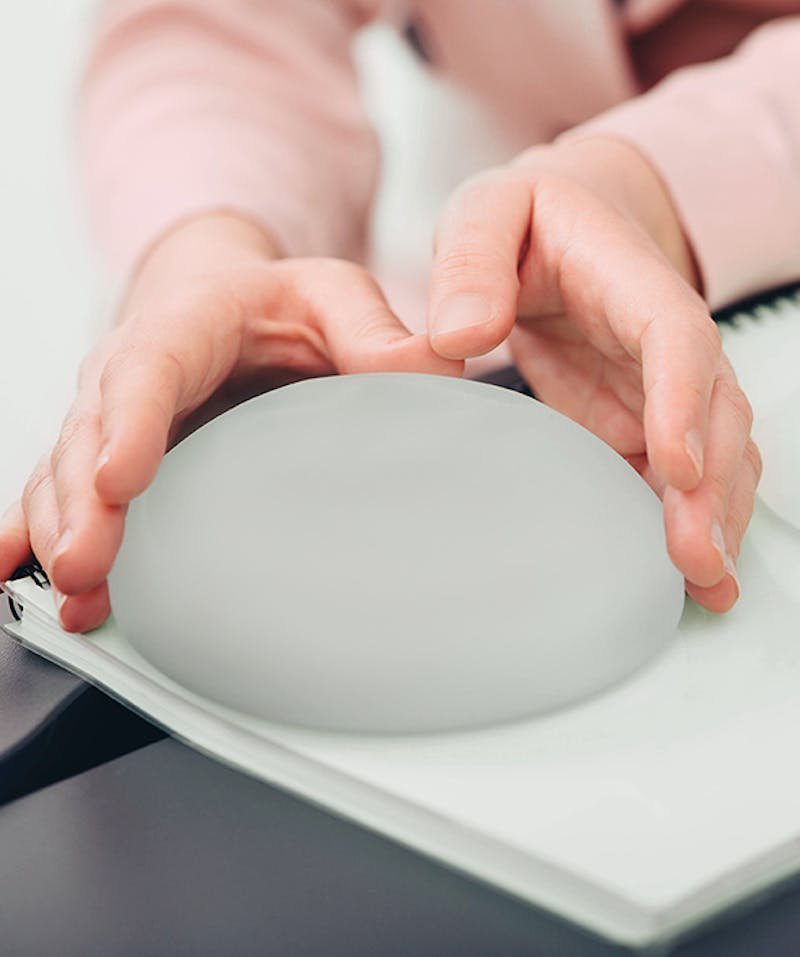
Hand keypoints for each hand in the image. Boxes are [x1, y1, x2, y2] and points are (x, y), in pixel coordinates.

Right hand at [0, 213, 461, 630]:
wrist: (224, 300)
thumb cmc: (277, 302)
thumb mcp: (333, 294)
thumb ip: (374, 329)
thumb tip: (433, 367)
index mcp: (184, 326)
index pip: (148, 371)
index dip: (129, 426)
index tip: (116, 481)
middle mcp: (130, 372)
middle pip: (89, 435)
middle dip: (81, 506)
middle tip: (87, 565)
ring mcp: (111, 418)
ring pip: (63, 474)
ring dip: (60, 535)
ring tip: (74, 598)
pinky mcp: (107, 453)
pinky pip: (57, 490)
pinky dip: (32, 532)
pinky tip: (17, 573)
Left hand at [427, 136, 760, 611]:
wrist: (552, 230)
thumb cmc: (517, 221)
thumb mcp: (484, 214)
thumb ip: (469, 263)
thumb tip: (459, 336)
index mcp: (628, 275)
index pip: (674, 334)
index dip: (682, 399)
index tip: (677, 467)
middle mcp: (661, 335)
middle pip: (712, 409)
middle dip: (712, 487)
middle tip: (693, 559)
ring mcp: (657, 383)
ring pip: (712, 450)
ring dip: (713, 516)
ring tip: (704, 586)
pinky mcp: (638, 419)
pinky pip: (673, 473)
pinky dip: (682, 520)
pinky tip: (683, 577)